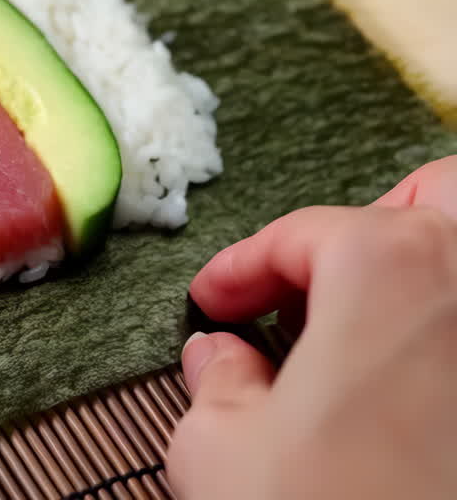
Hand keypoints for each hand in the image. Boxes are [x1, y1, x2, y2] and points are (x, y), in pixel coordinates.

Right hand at [169, 156, 456, 498]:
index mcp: (386, 268)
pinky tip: (407, 396)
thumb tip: (222, 360)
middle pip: (442, 198)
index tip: (215, 301)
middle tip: (322, 274)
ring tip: (369, 329)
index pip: (304, 233)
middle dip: (380, 219)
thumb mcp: (221, 451)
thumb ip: (219, 385)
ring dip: (426, 275)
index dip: (242, 266)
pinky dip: (444, 349)